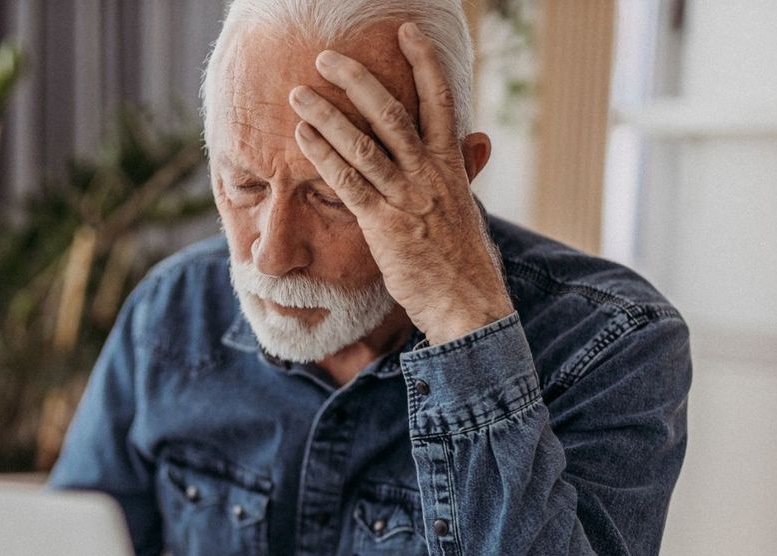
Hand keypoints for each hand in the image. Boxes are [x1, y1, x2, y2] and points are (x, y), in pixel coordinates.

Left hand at [287, 22, 512, 345]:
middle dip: (357, 80)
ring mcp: (406, 198)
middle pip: (392, 113)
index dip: (424, 62)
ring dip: (328, 115)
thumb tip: (477, 140)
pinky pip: (348, 184)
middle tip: (326, 57)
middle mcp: (429, 174)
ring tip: (299, 94)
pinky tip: (302, 137)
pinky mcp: (384, 225)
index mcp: (450, 165)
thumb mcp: (468, 207)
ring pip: (364, 144)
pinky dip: (324, 157)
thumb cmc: (462, 260)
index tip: (408, 31)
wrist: (467, 304)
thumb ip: (466, 171)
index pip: (440, 100)